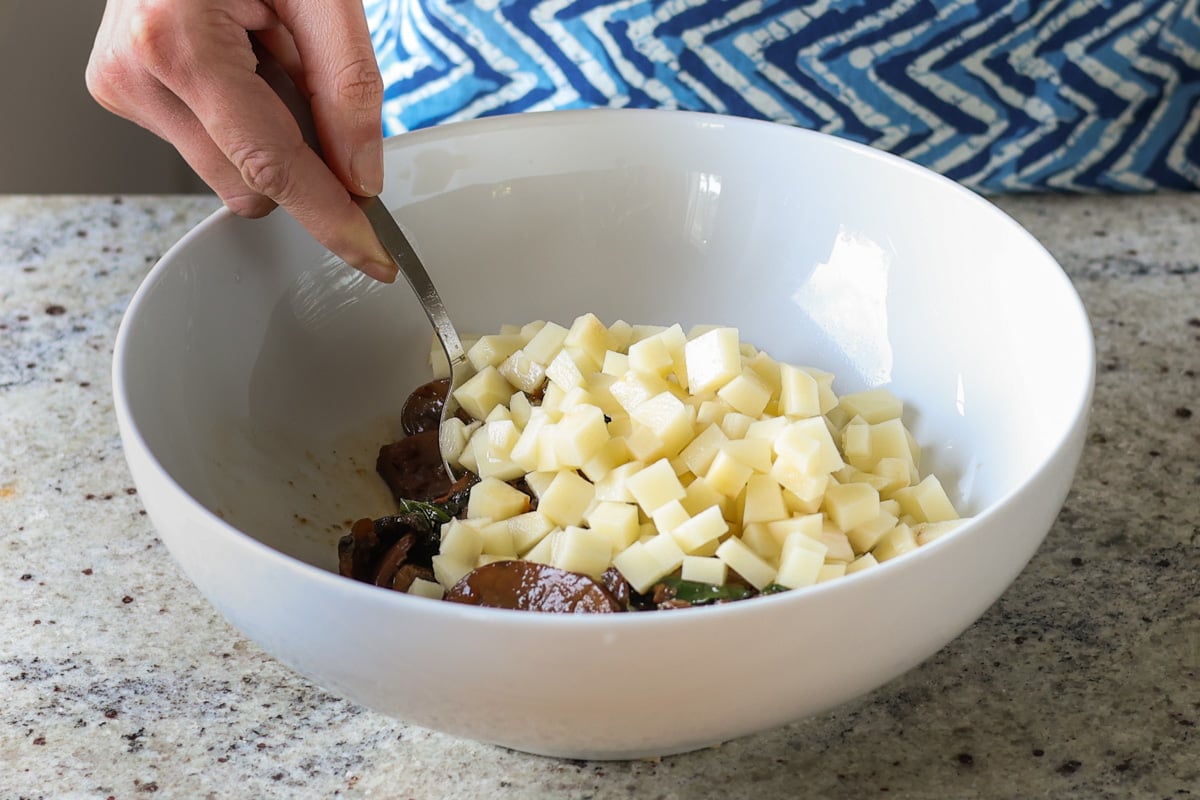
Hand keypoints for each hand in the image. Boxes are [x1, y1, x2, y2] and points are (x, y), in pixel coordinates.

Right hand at [86, 0, 397, 282]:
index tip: (371, 257)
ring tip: (259, 57)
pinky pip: (208, 147)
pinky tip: (236, 65)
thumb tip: (362, 178)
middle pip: (252, 183)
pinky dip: (239, 120)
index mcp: (176, 42)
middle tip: (299, 75)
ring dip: (266, 133)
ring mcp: (120, 87)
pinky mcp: (122, 92)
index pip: (270, 165)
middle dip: (298, 153)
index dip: (328, 218)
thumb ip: (348, 87)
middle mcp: (134, 74)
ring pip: (230, 174)